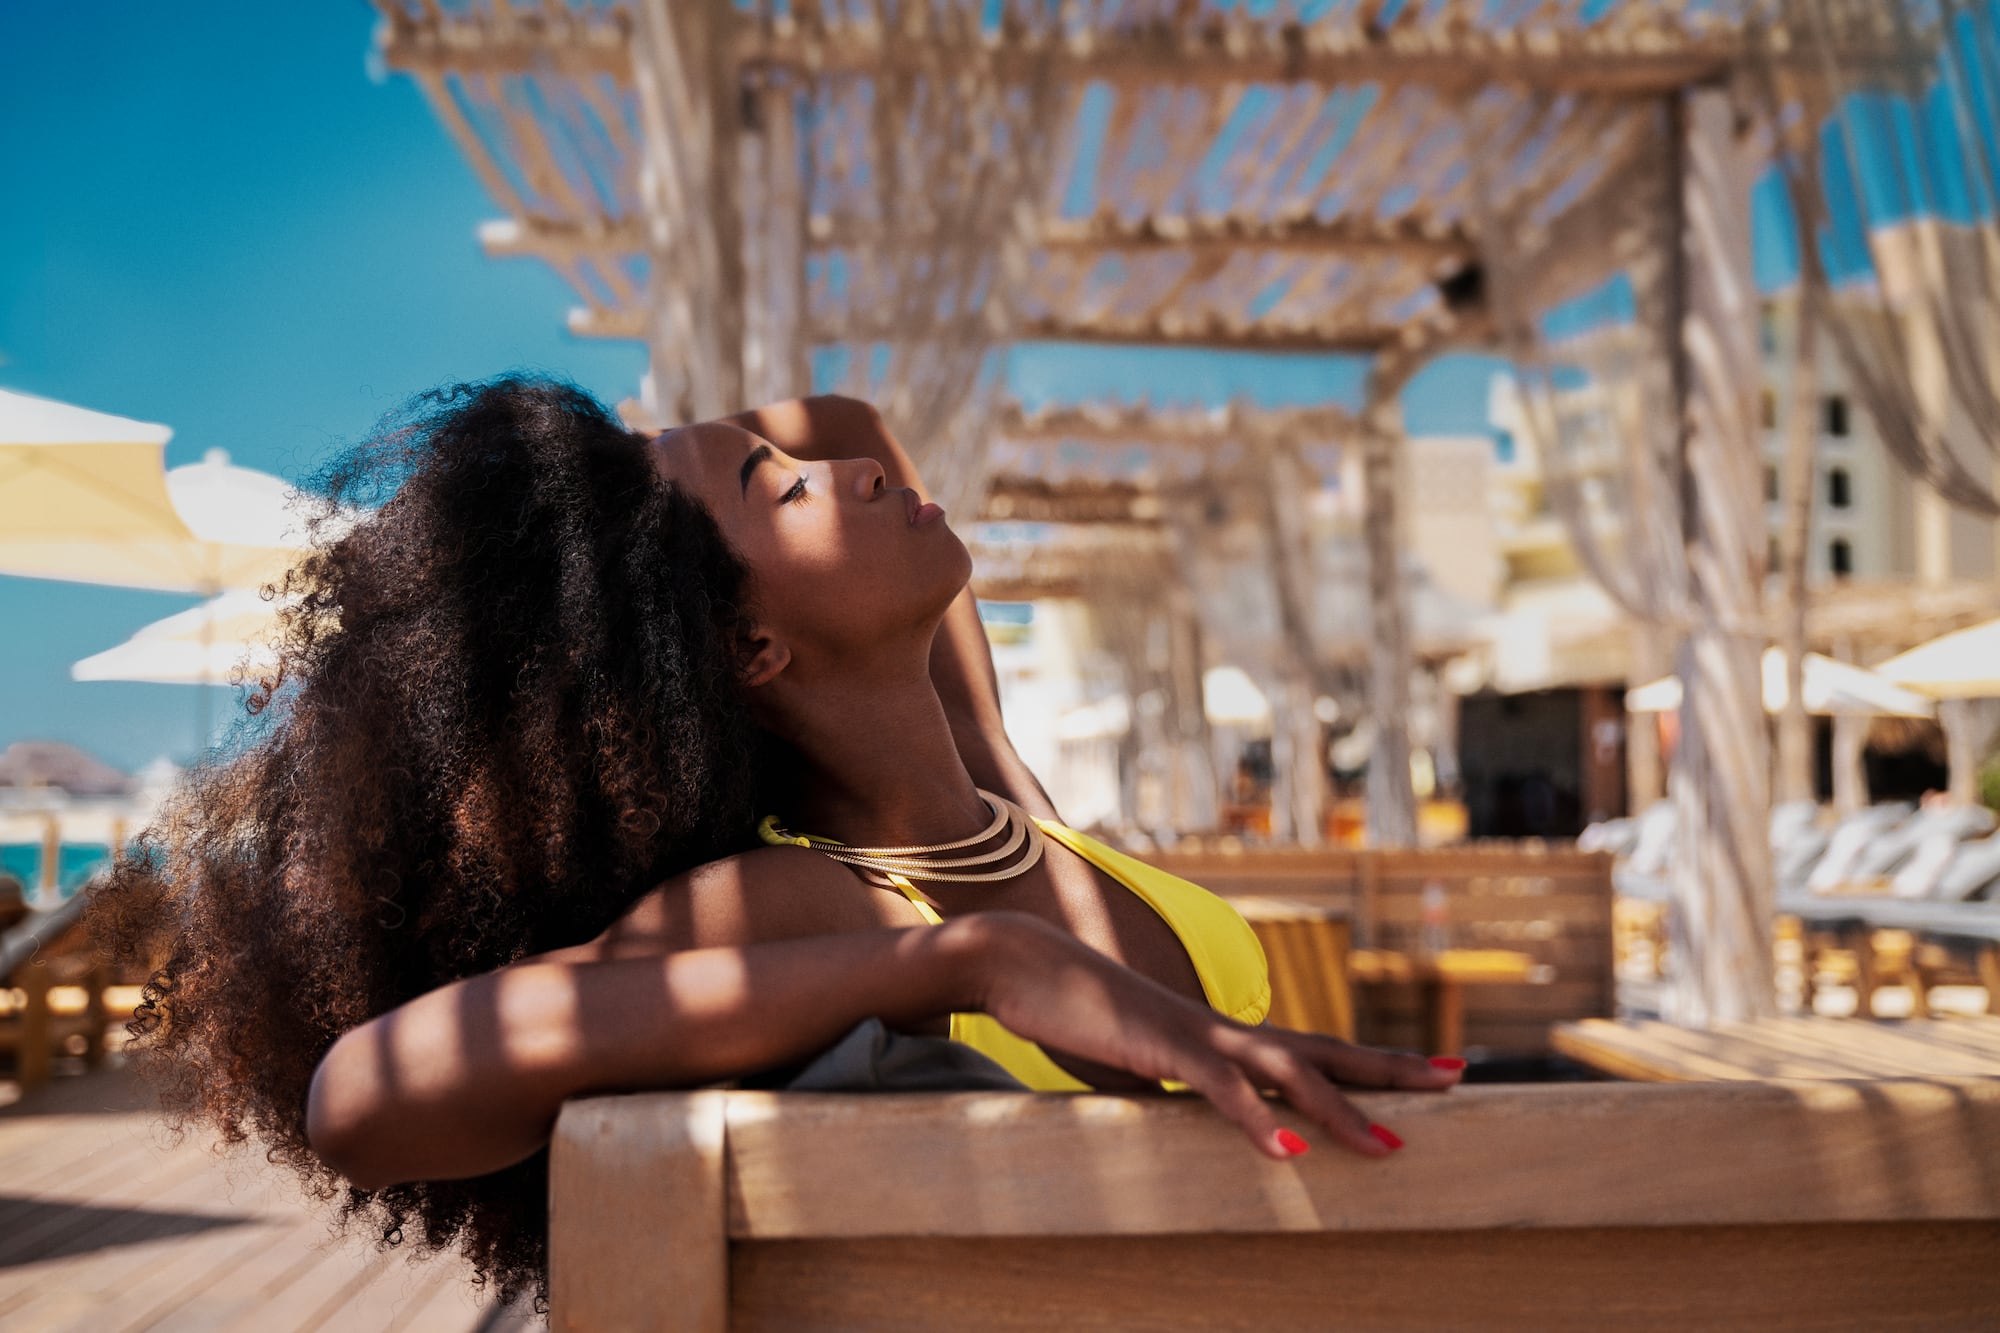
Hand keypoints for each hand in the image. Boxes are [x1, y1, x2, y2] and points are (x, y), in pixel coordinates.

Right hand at [965, 912, 1461, 1160]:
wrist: (1023, 964)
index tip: (1432, 1072)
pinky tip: (1288, 1153)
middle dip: (1392, 1069)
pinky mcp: (1161, 1047)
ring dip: (1341, 1111)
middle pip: (1326, 1050)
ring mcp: (1196, 1034)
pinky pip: (1219, 1089)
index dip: (1374, 1064)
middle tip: (1456, 1080)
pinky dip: (1257, 1120)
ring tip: (1389, 1147)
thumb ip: (1174, 1084)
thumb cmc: (1076, 1014)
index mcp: (1224, 1036)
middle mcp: (1224, 1029)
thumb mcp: (1138, 1061)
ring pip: (1288, 1071)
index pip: (1316, 1050)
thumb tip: (1192, 1112)